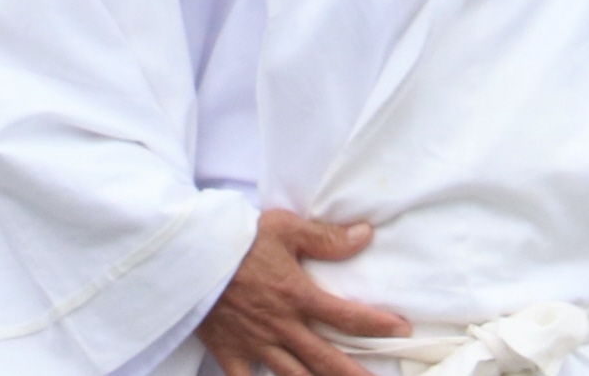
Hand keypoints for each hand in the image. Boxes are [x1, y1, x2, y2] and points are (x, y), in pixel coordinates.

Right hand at [198, 211, 407, 375]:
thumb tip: (366, 235)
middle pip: (328, 360)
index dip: (379, 325)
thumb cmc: (235, 238)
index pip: (348, 317)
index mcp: (297, 295)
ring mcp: (256, 344)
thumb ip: (325, 237)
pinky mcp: (230, 352)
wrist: (187, 252)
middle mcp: (282, 326)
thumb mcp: (283, 227)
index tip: (402, 329)